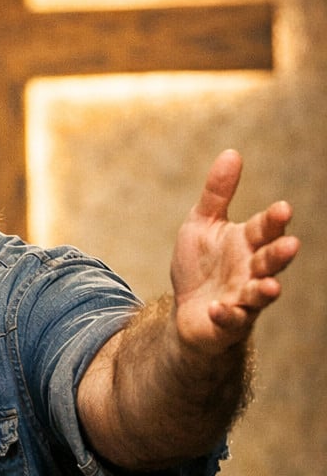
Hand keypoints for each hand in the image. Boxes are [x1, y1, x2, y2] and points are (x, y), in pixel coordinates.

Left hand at [170, 149, 298, 351]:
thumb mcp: (201, 225)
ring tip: (271, 286)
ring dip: (266, 290)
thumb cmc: (200, 266)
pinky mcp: (229, 323)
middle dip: (279, 254)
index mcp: (247, 242)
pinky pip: (231, 320)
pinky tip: (218, 308)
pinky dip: (226, 315)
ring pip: (260, 294)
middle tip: (290, 245)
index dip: (273, 220)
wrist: (186, 311)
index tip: (282, 209)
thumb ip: (216, 194)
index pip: (264, 228)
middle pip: (270, 260)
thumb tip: (232, 153)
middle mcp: (251, 269)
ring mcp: (243, 298)